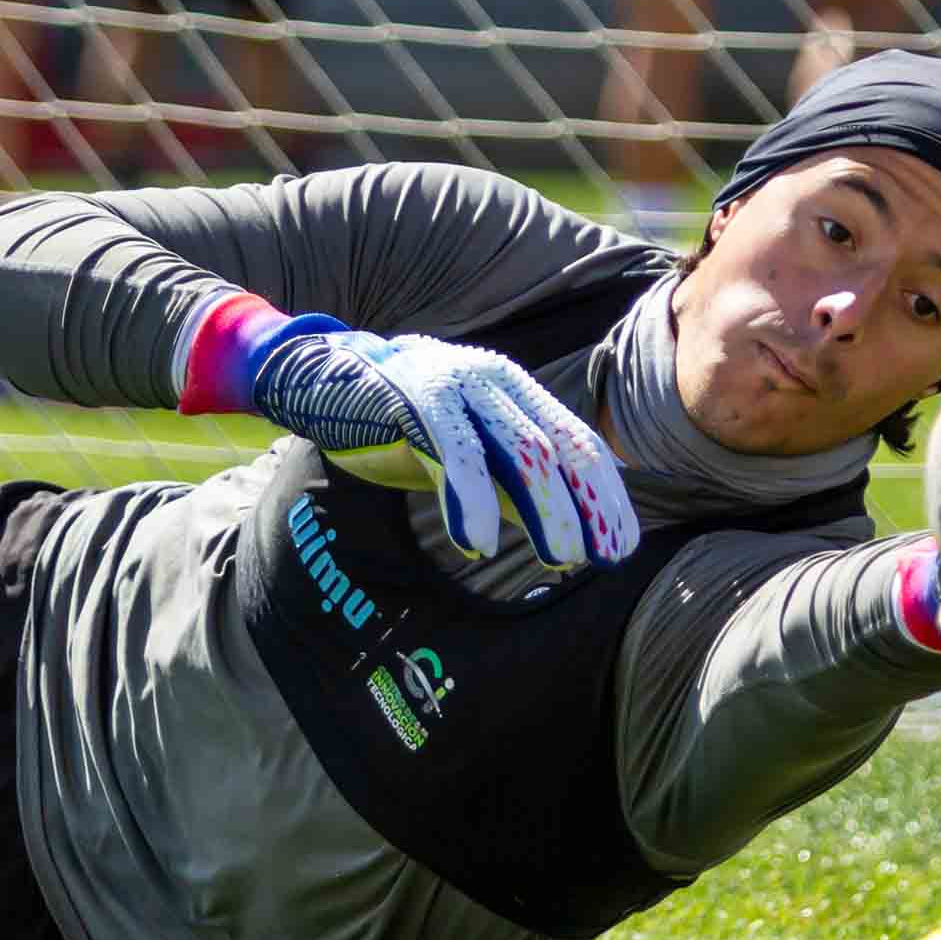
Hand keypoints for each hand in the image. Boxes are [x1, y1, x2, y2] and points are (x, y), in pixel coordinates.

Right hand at [250, 322, 638, 569]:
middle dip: (586, 506)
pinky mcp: (415, 398)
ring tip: (560, 556)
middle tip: (600, 558)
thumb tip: (567, 532)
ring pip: (520, 451)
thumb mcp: (466, 456)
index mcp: (514, 393)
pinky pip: (455, 454)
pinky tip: (478, 544)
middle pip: (559, 448)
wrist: (320, 381)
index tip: (620, 548)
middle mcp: (494, 381)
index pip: (577, 444)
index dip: (604, 496)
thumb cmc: (397, 425)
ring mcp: (457, 386)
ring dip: (546, 508)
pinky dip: (472, 501)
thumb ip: (510, 484)